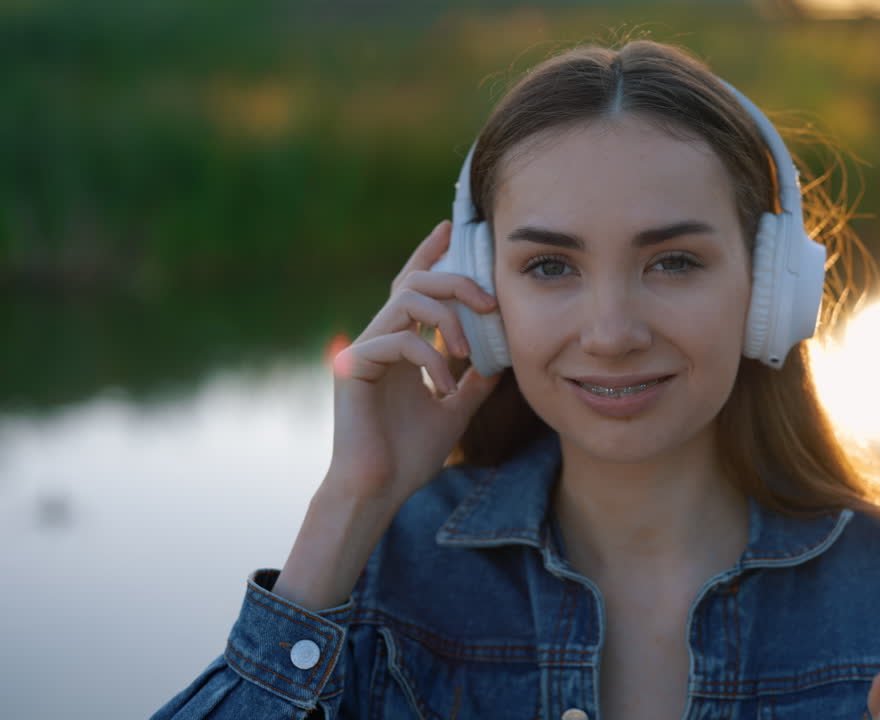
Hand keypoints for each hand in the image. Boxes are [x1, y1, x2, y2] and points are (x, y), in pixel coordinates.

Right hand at [324, 219, 502, 504]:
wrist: (380, 489)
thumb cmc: (410, 454)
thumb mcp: (455, 409)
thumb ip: (473, 380)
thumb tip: (501, 360)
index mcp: (400, 342)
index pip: (416, 286)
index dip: (432, 253)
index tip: (452, 228)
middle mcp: (380, 337)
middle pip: (416, 280)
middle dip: (457, 280)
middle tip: (490, 302)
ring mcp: (365, 348)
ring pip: (408, 298)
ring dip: (449, 319)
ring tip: (470, 354)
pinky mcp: (355, 366)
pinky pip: (400, 338)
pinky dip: (432, 358)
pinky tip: (444, 388)